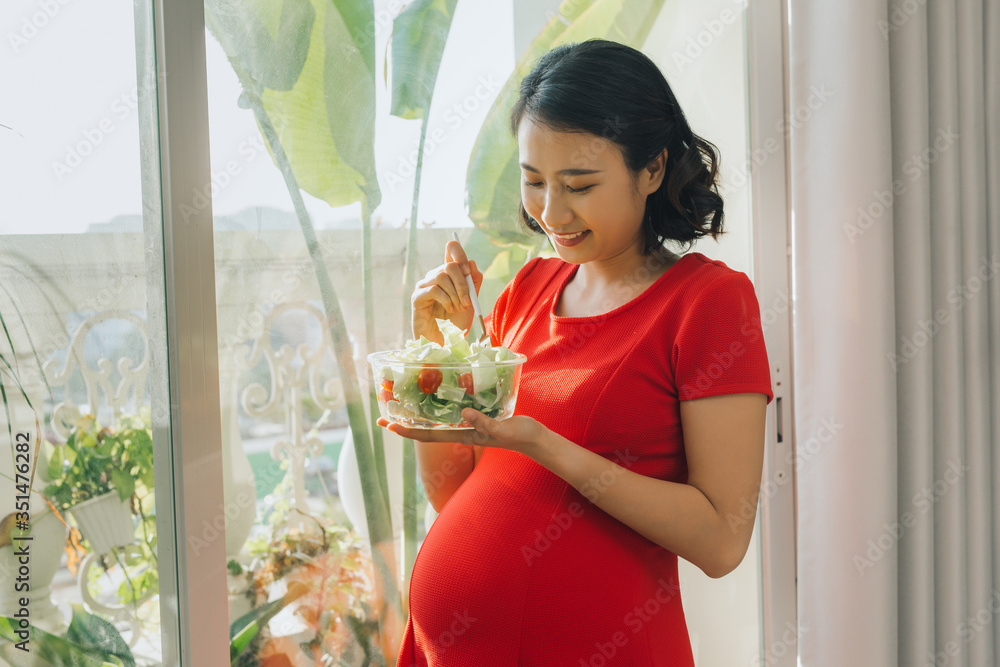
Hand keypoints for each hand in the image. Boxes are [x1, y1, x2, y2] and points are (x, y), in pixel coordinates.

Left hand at [378, 409, 547, 458]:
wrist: (534, 438)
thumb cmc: (519, 435)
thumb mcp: (502, 428)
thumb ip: (484, 422)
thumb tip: (463, 413)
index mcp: (464, 434)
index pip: (429, 434)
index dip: (408, 431)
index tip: (388, 425)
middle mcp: (462, 430)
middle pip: (427, 427)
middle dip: (407, 421)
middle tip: (385, 411)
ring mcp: (469, 424)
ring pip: (439, 419)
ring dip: (421, 412)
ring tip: (405, 401)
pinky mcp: (478, 416)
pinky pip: (454, 410)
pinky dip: (443, 404)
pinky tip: (439, 394)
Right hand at [411, 240, 483, 345]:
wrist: (447, 341)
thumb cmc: (457, 321)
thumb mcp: (471, 299)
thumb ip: (473, 281)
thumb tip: (471, 262)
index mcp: (448, 274)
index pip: (451, 250)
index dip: (460, 254)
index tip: (468, 271)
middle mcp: (434, 276)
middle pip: (449, 266)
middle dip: (462, 284)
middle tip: (468, 302)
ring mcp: (424, 286)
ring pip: (442, 277)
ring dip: (455, 294)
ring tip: (459, 308)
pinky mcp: (417, 297)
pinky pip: (434, 289)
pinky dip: (446, 300)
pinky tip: (449, 310)